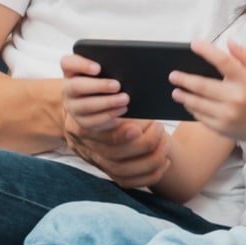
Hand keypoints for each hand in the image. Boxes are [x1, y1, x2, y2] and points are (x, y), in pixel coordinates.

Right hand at [60, 52, 170, 187]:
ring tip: (164, 139)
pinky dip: (149, 174)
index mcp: (80, 122)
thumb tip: (105, 63)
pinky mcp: (112, 172)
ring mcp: (99, 160)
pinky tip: (165, 161)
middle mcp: (87, 146)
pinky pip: (130, 181)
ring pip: (121, 168)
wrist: (85, 112)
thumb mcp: (87, 77)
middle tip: (158, 126)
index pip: (94, 128)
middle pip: (112, 152)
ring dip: (147, 156)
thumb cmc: (96, 90)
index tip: (134, 114)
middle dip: (139, 141)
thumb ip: (87, 68)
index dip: (115, 125)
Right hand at [61, 52, 128, 131]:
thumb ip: (111, 48)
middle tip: (117, 84)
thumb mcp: (107, 60)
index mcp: (72, 69)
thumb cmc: (105, 74)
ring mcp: (74, 106)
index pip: (67, 63)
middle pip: (76, 86)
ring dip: (107, 103)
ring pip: (85, 106)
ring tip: (125, 98)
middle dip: (98, 86)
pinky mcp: (83, 122)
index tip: (98, 67)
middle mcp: (69, 88)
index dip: (80, 64)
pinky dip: (109, 116)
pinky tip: (122, 110)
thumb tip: (119, 47)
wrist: (103, 99)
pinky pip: (93, 122)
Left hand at [170, 39, 245, 145]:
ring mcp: (228, 115)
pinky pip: (201, 117)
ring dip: (183, 96)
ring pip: (198, 104)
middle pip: (203, 86)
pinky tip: (187, 103)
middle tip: (173, 75)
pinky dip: (192, 109)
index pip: (223, 61)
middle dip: (184, 79)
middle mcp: (236, 98)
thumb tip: (228, 42)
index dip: (207, 51)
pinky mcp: (222, 128)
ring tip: (175, 91)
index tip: (194, 44)